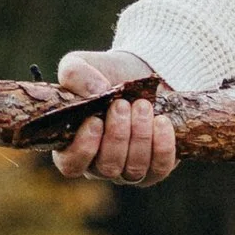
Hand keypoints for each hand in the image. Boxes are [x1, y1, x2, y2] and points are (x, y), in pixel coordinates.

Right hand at [53, 49, 174, 184]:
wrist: (140, 75)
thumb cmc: (103, 75)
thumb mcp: (81, 65)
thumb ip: (75, 74)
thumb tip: (97, 91)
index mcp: (73, 146)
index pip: (71, 165)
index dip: (83, 149)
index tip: (95, 120)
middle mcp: (99, 164)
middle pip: (106, 167)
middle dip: (117, 135)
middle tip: (122, 104)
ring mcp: (128, 170)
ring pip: (133, 169)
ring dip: (140, 137)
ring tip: (142, 106)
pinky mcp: (156, 168)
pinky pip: (160, 168)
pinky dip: (162, 146)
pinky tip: (161, 121)